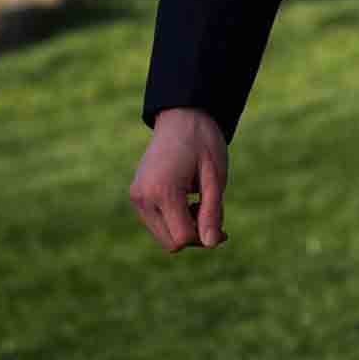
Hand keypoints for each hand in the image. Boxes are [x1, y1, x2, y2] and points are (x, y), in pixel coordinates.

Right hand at [129, 107, 228, 251]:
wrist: (181, 116)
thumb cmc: (203, 142)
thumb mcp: (215, 177)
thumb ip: (212, 212)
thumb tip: (212, 244)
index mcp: (163, 191)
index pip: (183, 237)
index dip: (206, 237)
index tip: (222, 225)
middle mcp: (143, 197)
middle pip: (170, 242)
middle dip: (195, 235)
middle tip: (212, 213)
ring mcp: (136, 196)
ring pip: (163, 235)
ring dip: (183, 228)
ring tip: (199, 203)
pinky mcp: (136, 195)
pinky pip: (156, 222)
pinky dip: (173, 220)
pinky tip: (187, 200)